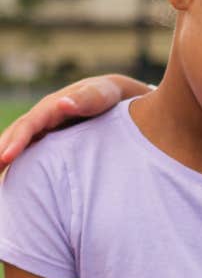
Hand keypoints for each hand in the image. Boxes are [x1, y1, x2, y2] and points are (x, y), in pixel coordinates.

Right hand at [0, 74, 147, 171]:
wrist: (114, 97)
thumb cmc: (107, 97)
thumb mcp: (100, 95)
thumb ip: (85, 99)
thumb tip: (63, 104)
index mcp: (50, 108)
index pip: (28, 125)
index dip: (16, 141)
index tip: (6, 157)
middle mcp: (41, 119)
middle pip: (15, 136)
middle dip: (0, 153)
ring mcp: (43, 131)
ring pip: (18, 146)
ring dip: (3, 160)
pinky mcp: (49, 141)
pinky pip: (29, 153)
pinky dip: (18, 165)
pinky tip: (12, 183)